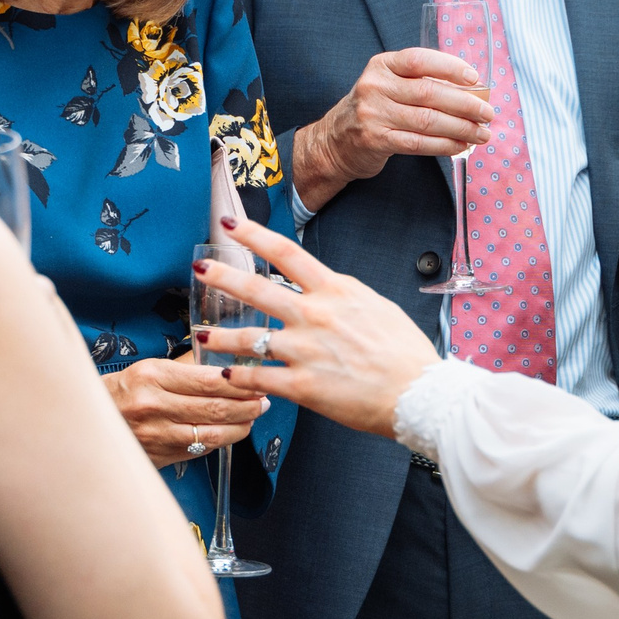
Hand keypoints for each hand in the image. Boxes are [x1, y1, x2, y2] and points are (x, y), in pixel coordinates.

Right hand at [104, 354, 267, 467]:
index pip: (209, 380)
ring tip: (252, 418)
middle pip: (216, 408)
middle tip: (263, 401)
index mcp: (152, 375)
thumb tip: (226, 366)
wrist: (87, 423)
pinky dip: (221, 441)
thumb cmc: (122, 391)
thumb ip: (186, 367)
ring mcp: (156, 435)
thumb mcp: (148, 369)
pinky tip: (230, 432)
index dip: (240, 382)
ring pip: (213, 434)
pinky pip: (200, 449)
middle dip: (248, 406)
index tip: (257, 381)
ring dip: (240, 427)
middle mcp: (154, 406)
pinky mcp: (159, 456)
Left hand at [193, 218, 440, 438]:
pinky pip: (258, 378)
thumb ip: (343, 296)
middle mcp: (315, 315)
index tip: (233, 224)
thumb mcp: (376, 306)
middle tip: (199, 268)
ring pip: (248, 338)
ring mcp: (305, 350)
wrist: (419, 394)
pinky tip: (228, 375)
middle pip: (256, 289)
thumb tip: (324, 286)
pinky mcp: (302, 385)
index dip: (255, 235)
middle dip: (222, 276)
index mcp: (336, 290)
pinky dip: (239, 378)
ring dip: (219, 336)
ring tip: (201, 335)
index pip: (286, 253)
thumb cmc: (405, 353)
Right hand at [290, 48, 494, 210]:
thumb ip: (421, 82)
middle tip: (487, 113)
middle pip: (429, 93)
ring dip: (461, 128)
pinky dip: (445, 145)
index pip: (419, 60)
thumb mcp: (389, 85)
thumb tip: (471, 91)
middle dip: (465, 104)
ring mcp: (374, 114)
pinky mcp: (377, 140)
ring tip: (482, 133)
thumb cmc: (375, 109)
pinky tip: (461, 146)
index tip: (474, 78)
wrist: (335, 140)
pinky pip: (419, 143)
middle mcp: (375, 87)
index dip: (450, 67)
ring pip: (428, 120)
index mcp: (382, 65)